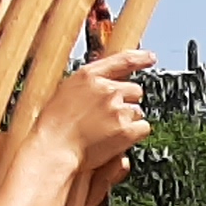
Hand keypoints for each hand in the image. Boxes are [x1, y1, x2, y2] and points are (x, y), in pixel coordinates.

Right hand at [33, 47, 154, 179]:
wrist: (54, 148)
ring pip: (138, 111)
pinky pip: (143, 128)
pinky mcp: (125, 130)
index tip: (150, 58)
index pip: (122, 60)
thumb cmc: (55, 125)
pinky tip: (118, 140)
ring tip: (107, 130)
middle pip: (135, 91)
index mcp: (89, 76)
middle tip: (109, 117)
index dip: (139, 58)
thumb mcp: (67, 91)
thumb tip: (108, 82)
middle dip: (127, 102)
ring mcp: (117, 109)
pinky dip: (135, 134)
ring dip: (128, 120)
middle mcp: (106, 89)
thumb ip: (90, 84)